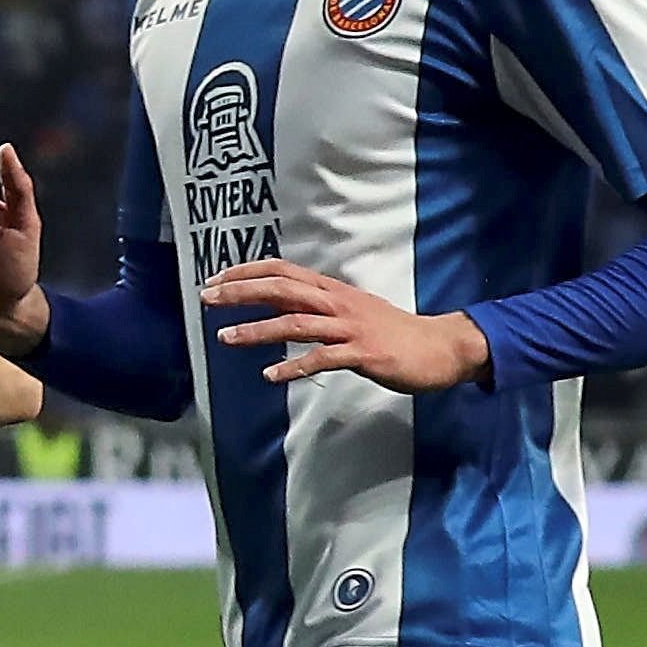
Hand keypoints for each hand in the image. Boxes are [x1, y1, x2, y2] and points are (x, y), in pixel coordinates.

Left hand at [199, 260, 492, 390]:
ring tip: (225, 337)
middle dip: (241, 291)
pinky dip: (294, 366)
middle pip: (282, 289)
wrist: (440, 348)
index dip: (247, 272)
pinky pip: (323, 359)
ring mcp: (351, 328)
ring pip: (296, 323)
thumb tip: (283, 308)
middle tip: (206, 297)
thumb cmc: (392, 332)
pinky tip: (270, 375)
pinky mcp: (364, 354)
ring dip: (257, 330)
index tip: (215, 278)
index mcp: (333, 290)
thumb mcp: (352, 310)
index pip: (283, 271)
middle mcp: (338, 303)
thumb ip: (319, 307)